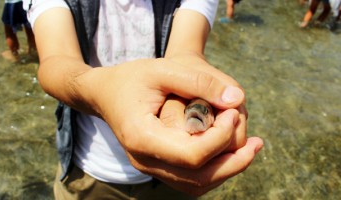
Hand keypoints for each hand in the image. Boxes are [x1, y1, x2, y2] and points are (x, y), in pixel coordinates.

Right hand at [74, 58, 262, 194]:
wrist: (105, 93)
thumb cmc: (131, 79)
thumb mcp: (162, 70)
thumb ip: (198, 82)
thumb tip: (236, 98)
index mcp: (142, 137)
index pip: (192, 155)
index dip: (220, 138)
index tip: (234, 112)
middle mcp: (144, 160)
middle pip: (198, 177)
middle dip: (233, 162)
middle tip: (256, 143)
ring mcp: (150, 167)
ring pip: (197, 184)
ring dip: (227, 170)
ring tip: (250, 149)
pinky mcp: (157, 166)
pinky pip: (191, 180)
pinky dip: (214, 170)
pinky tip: (229, 152)